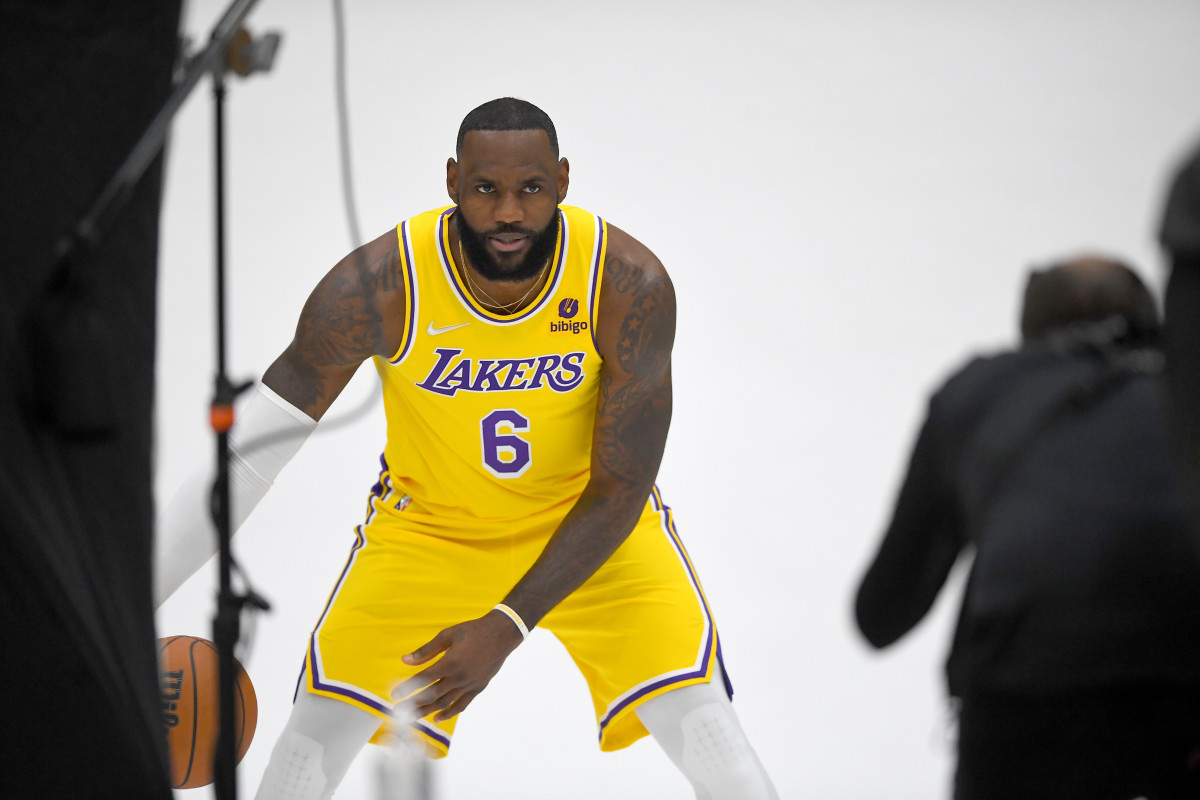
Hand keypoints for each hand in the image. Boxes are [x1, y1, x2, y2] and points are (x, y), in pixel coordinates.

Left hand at [395, 610, 523, 721]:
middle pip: (432, 696)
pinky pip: (462, 704)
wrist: (502, 634)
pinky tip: (438, 717)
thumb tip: (405, 660)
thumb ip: (426, 650)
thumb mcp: (448, 635)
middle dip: (414, 704)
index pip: (423, 679)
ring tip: (413, 717)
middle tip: (399, 711)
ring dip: (428, 711)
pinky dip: (449, 712)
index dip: (407, 688)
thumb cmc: (473, 631)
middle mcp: (459, 677)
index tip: (394, 695)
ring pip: (445, 703)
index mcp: (450, 663)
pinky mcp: (478, 688)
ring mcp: (469, 685)